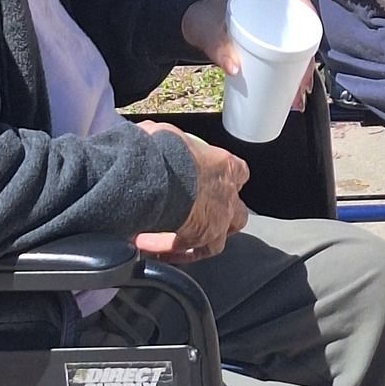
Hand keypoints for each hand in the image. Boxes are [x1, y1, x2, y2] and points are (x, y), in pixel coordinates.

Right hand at [135, 122, 249, 262]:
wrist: (157, 174)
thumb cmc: (163, 150)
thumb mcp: (166, 135)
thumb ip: (164, 142)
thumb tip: (146, 138)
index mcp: (224, 165)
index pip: (238, 172)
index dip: (227, 178)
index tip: (211, 181)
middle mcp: (228, 194)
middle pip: (238, 211)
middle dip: (224, 216)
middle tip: (200, 217)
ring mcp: (220, 218)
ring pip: (222, 235)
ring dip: (202, 238)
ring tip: (176, 239)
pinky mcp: (203, 237)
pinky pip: (194, 250)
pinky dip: (174, 249)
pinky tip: (150, 245)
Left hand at [180, 0, 317, 109]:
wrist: (194, 25)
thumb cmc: (205, 20)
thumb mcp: (211, 33)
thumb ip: (220, 49)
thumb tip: (234, 69)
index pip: (302, 7)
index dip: (312, 30)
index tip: (310, 55)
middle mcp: (276, 12)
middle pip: (302, 35)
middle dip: (307, 65)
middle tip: (301, 88)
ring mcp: (273, 30)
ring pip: (296, 50)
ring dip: (301, 74)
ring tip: (296, 97)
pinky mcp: (268, 45)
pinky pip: (287, 58)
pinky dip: (292, 75)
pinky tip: (293, 93)